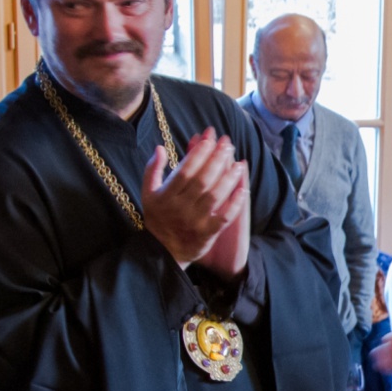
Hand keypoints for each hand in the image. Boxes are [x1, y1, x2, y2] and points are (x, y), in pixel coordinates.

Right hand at [142, 128, 248, 275]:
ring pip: (215, 196)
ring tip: (240, 163)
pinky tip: (243, 189)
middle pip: (202, 180)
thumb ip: (152, 169)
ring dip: (229, 178)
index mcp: (166, 195)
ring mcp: (195, 221)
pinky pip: (224, 217)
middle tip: (228, 144)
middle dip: (217, 160)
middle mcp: (180, 207)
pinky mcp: (207, 233)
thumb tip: (160, 147)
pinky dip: (235, 203)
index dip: (198, 153)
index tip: (210, 139)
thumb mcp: (148, 193)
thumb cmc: (158, 217)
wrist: (162, 251)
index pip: (185, 170)